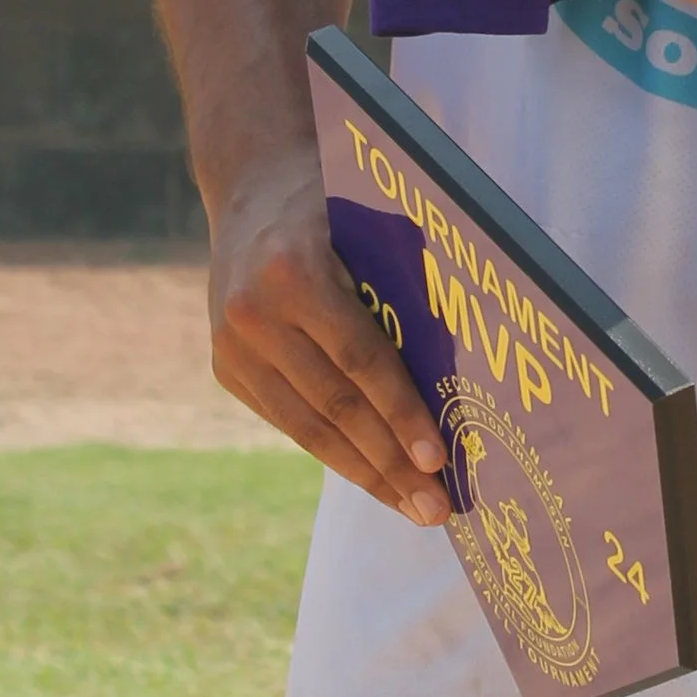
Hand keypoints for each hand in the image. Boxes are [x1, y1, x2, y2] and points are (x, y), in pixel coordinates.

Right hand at [210, 158, 451, 522]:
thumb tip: (470, 374)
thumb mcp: (371, 229)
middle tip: (438, 509)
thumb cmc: (338, 204)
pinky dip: (334, 452)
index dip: (402, 413)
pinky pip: (290, 420)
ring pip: (309, 426)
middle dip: (391, 464)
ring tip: (413, 508)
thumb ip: (404, 290)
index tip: (441, 460)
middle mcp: (252, 314)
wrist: (253, 187)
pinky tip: (375, 477)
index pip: (360, 359)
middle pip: (336, 405)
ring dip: (366, 474)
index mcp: (293, 272)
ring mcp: (232, 346)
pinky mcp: (227, 368)